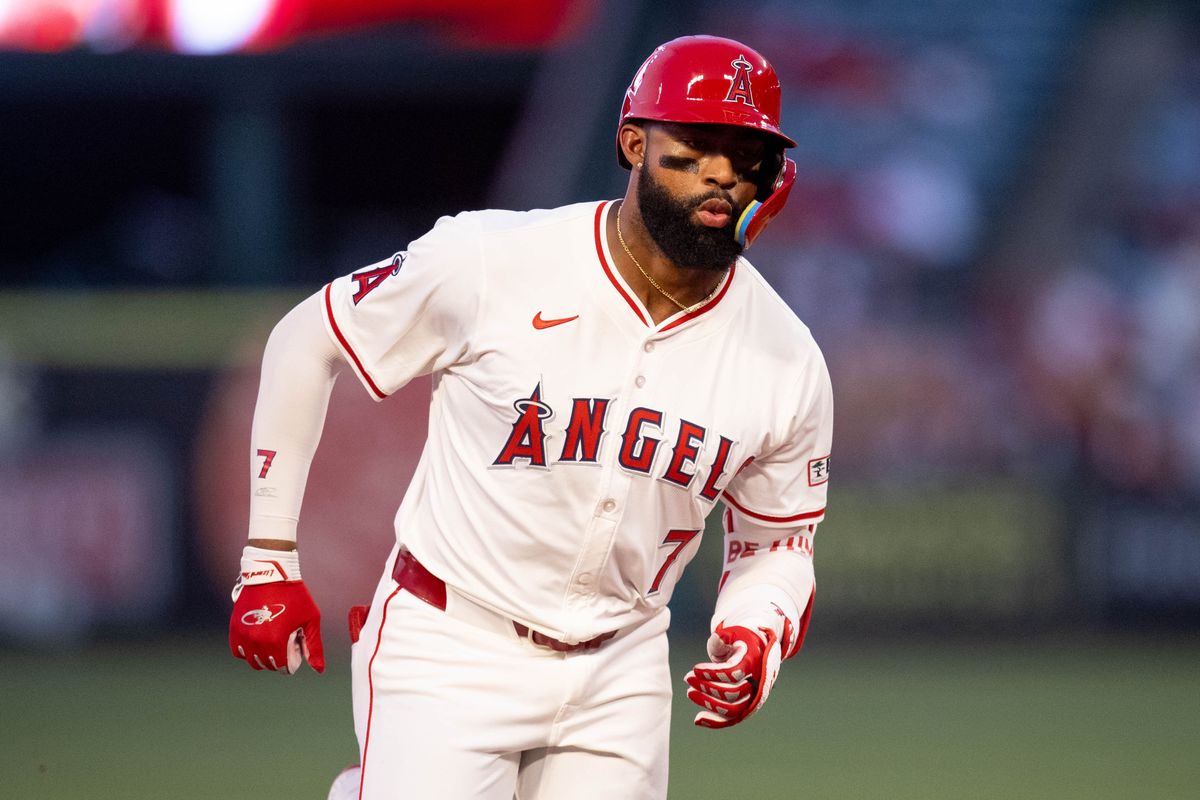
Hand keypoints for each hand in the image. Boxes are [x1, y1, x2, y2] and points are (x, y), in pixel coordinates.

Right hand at [229, 547, 324, 673]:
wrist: (271, 574)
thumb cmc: (294, 595)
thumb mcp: (310, 619)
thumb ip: (314, 646)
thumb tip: (319, 670)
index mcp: (276, 640)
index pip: (280, 667)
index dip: (289, 665)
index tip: (293, 655)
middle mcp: (257, 641)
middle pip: (266, 664)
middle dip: (276, 661)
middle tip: (283, 648)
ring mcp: (243, 635)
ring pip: (251, 660)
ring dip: (261, 658)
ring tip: (271, 647)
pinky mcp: (234, 628)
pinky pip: (237, 650)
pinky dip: (246, 652)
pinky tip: (256, 645)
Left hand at [684, 622, 780, 727]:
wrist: (756, 651)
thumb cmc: (740, 641)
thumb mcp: (733, 634)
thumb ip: (723, 638)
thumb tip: (716, 638)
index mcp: (753, 663)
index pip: (732, 673)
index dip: (712, 673)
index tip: (694, 669)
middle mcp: (756, 683)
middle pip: (731, 694)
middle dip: (706, 688)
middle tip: (687, 678)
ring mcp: (753, 698)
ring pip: (732, 710)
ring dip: (708, 704)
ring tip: (689, 692)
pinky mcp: (747, 707)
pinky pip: (732, 719)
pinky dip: (715, 722)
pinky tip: (698, 719)